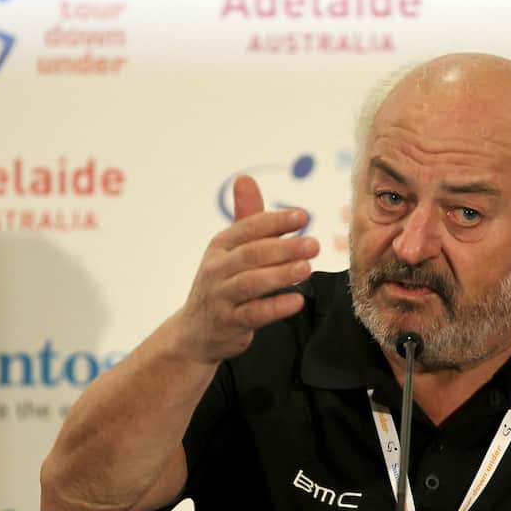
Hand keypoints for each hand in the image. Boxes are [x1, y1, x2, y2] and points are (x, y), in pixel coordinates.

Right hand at [176, 175, 317, 363]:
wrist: (196, 332)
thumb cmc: (222, 284)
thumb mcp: (229, 250)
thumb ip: (245, 218)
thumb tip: (245, 178)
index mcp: (220, 246)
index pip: (248, 228)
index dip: (274, 221)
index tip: (302, 216)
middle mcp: (216, 269)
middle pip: (252, 254)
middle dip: (284, 248)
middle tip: (314, 244)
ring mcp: (220, 297)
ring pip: (251, 283)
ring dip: (280, 275)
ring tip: (307, 268)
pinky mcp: (228, 323)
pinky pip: (253, 314)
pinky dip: (275, 307)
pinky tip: (297, 300)